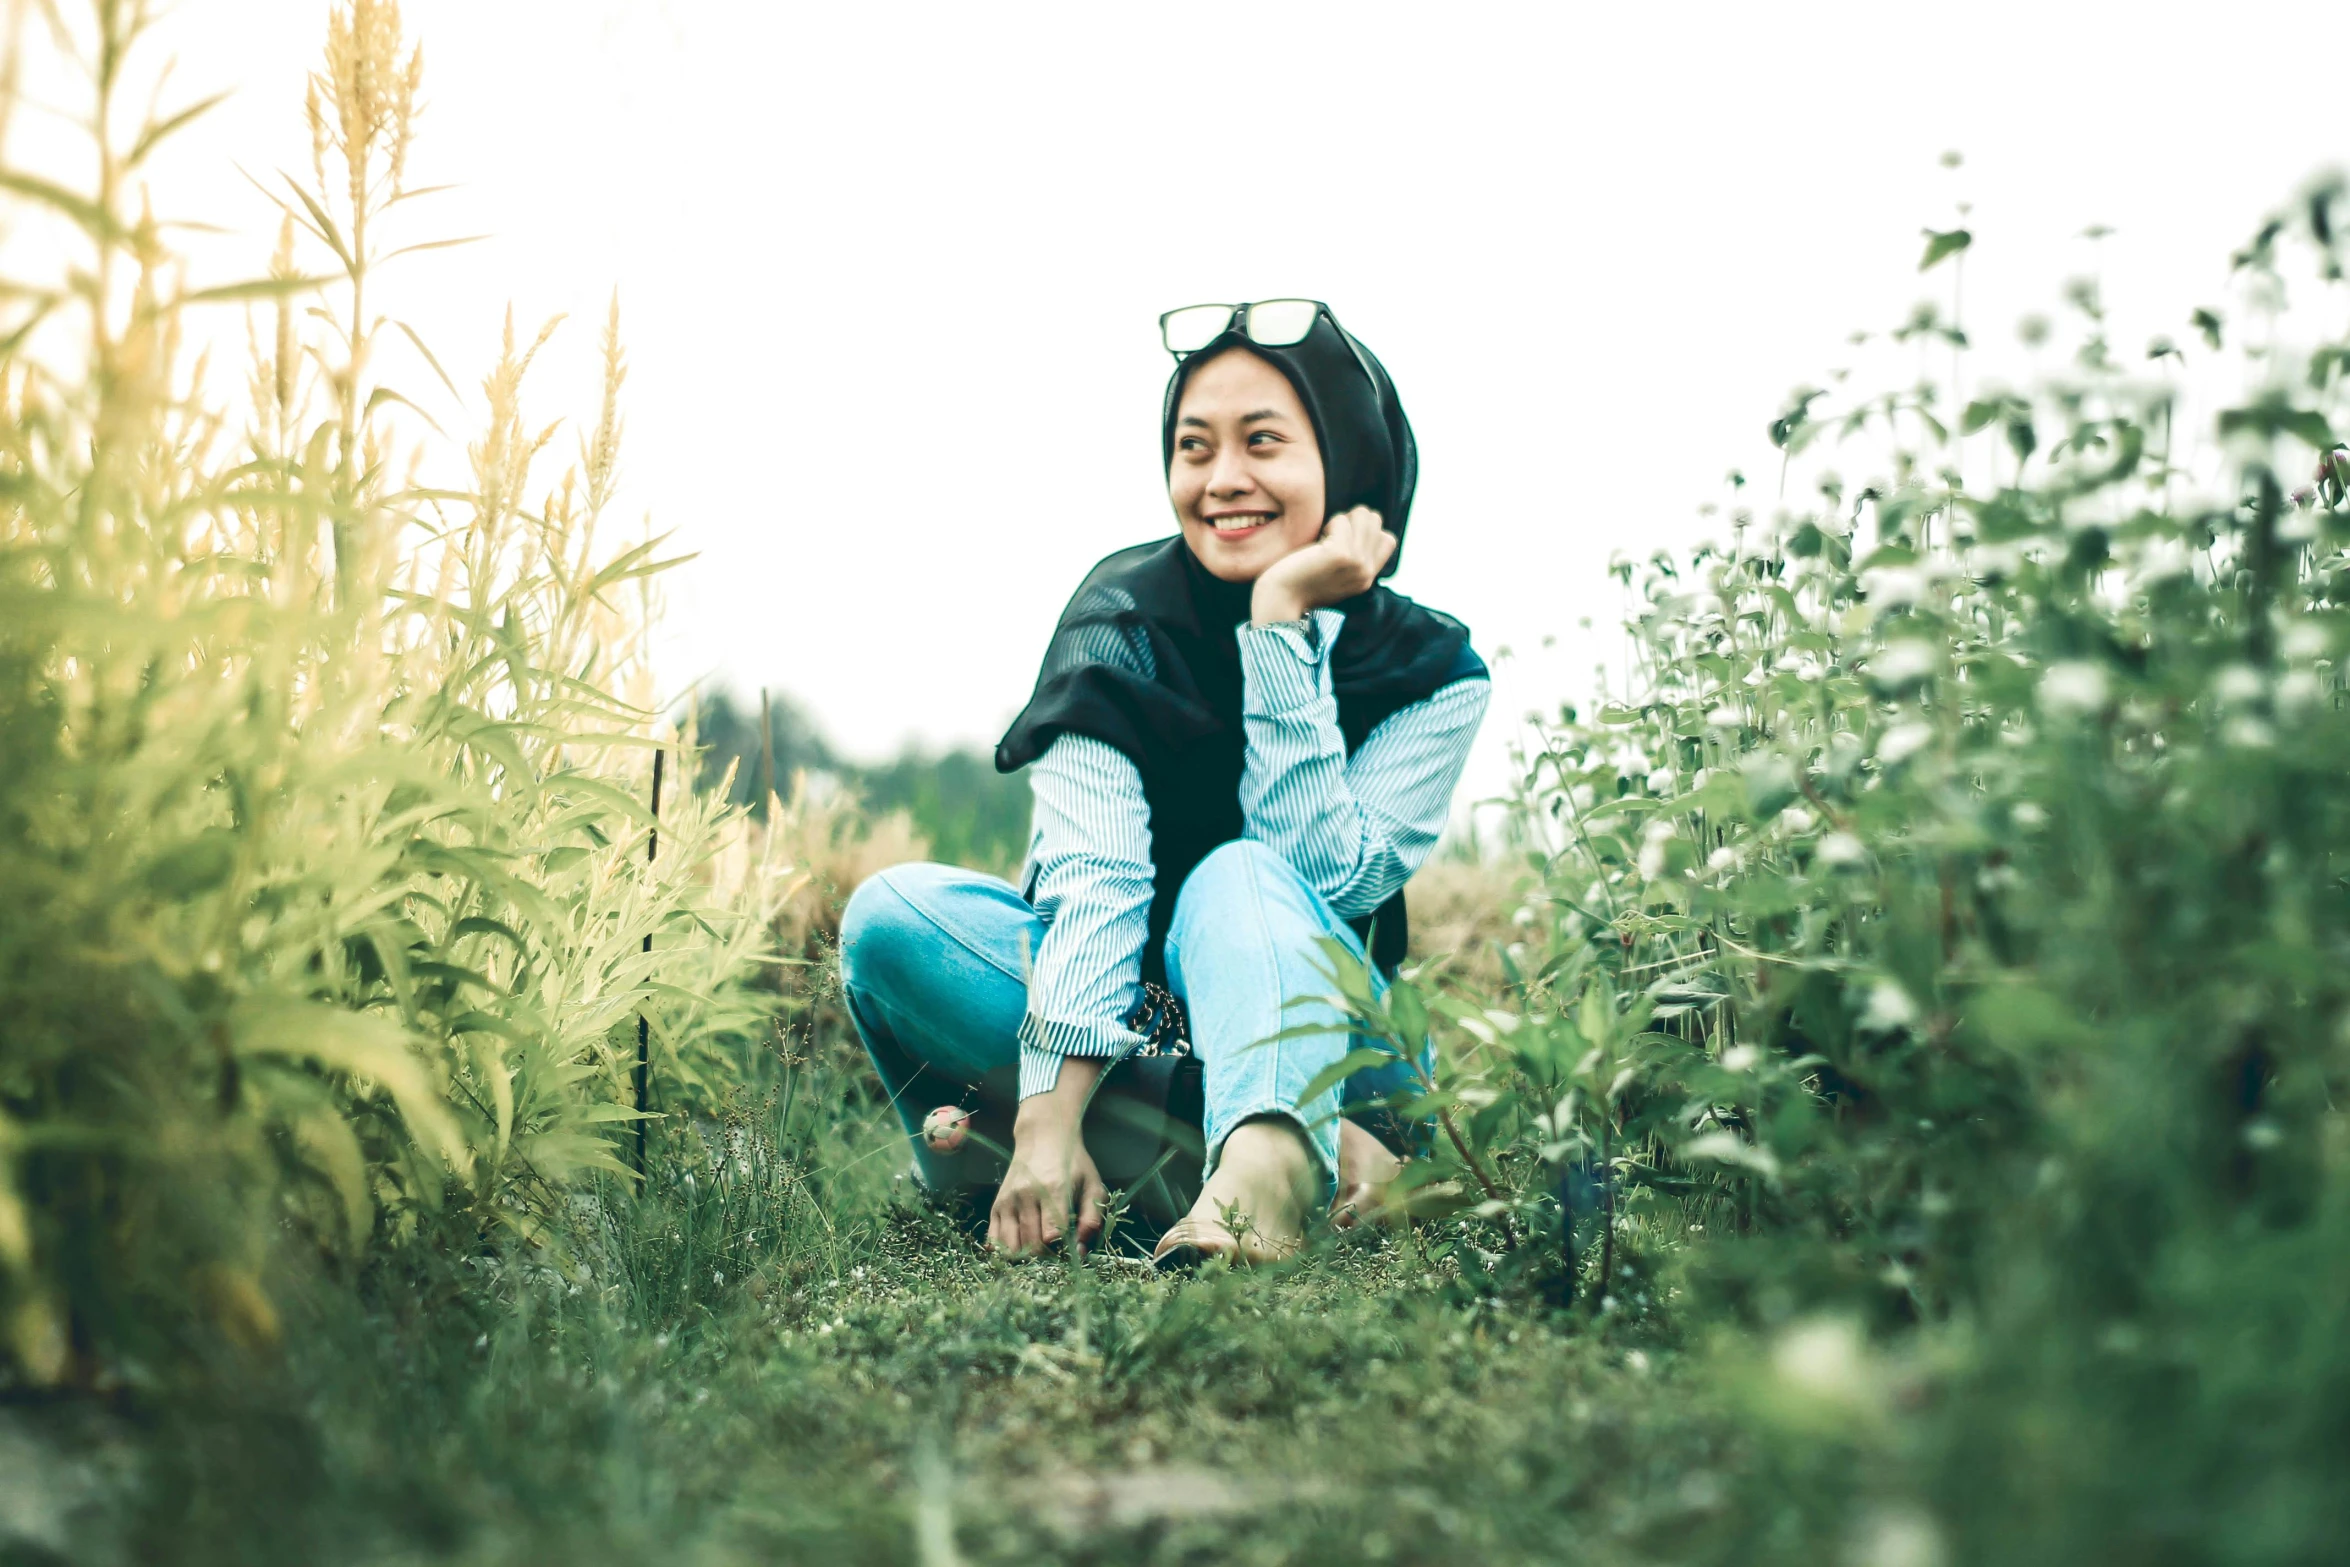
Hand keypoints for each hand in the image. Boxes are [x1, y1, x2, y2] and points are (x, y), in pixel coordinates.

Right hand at [988, 1057, 1107, 1254]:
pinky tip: (1020, 1249)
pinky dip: (1005, 1251)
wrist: (1042, 1138)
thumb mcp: (1092, 1185)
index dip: (1063, 1250)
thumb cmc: (1072, 1163)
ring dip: (1026, 1257)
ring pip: (1012, 1247)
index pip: (1053, 1235)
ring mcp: (1008, 1201)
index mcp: (1053, 1189)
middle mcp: (1026, 1196)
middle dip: (1047, 1257)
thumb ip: (1091, 1218)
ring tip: (1040, 1252)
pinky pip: (994, 1240)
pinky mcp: (996, 1206)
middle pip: (1032, 1245)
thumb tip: (1082, 1249)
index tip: (1071, 1249)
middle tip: (1057, 1253)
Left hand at [1250, 506, 1395, 624]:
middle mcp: (1366, 572)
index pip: (1388, 539)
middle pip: (1375, 521)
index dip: (1366, 530)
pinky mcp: (1341, 555)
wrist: (1281, 601)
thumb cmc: (1299, 582)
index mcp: (1367, 578)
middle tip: (1331, 536)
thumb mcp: (1335, 573)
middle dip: (1352, 519)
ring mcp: (1357, 563)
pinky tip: (1317, 544)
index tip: (1343, 540)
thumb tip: (1362, 520)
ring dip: (1341, 520)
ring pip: (1363, 515)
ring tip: (1325, 538)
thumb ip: (1353, 557)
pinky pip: (1341, 520)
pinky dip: (1328, 524)